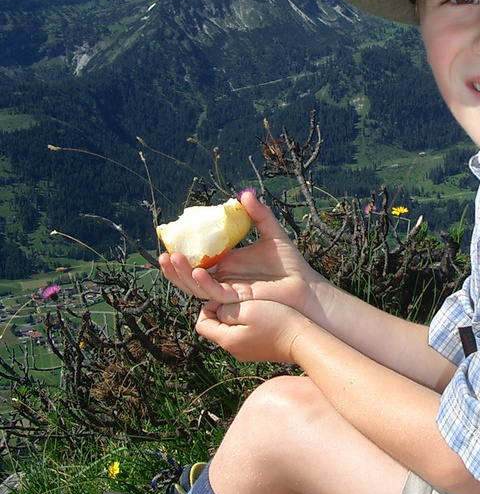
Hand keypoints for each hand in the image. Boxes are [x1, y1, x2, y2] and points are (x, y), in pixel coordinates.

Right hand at [158, 191, 320, 316]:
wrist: (304, 285)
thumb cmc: (289, 263)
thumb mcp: (272, 232)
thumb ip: (258, 214)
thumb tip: (244, 193)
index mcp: (226, 264)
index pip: (198, 259)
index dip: (182, 253)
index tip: (168, 240)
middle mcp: (223, 278)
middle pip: (190, 275)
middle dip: (174, 268)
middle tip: (161, 254)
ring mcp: (228, 290)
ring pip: (197, 286)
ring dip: (181, 275)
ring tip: (169, 260)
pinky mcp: (237, 300)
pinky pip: (215, 293)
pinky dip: (204, 283)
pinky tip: (198, 270)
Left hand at [195, 297, 309, 362]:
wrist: (303, 340)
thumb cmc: (277, 322)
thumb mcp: (247, 309)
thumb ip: (226, 308)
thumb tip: (217, 308)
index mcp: (227, 340)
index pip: (202, 322)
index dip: (209, 306)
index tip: (226, 297)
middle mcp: (233, 350)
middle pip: (216, 327)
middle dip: (223, 310)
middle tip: (239, 298)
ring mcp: (246, 352)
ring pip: (231, 330)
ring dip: (237, 316)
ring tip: (252, 305)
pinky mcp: (258, 350)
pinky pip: (244, 335)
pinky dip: (248, 323)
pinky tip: (262, 315)